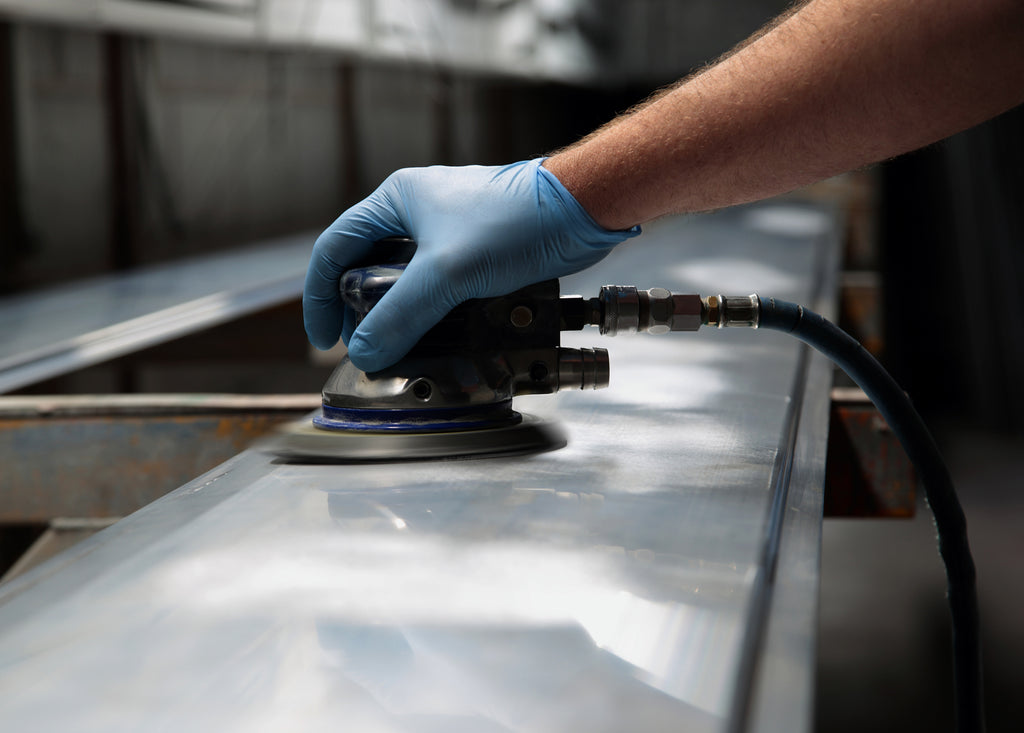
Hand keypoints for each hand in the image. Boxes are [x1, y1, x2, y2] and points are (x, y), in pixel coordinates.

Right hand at [303, 158, 639, 371]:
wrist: (579, 211)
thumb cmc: (516, 221)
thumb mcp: (447, 273)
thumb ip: (401, 314)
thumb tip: (365, 351)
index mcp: (396, 200)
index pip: (335, 247)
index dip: (320, 295)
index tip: (326, 337)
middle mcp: (417, 212)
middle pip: (368, 267)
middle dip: (361, 310)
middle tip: (366, 346)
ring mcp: (448, 232)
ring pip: (406, 280)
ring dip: (400, 315)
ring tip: (401, 348)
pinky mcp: (476, 252)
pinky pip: (440, 287)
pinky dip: (433, 314)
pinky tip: (439, 338)